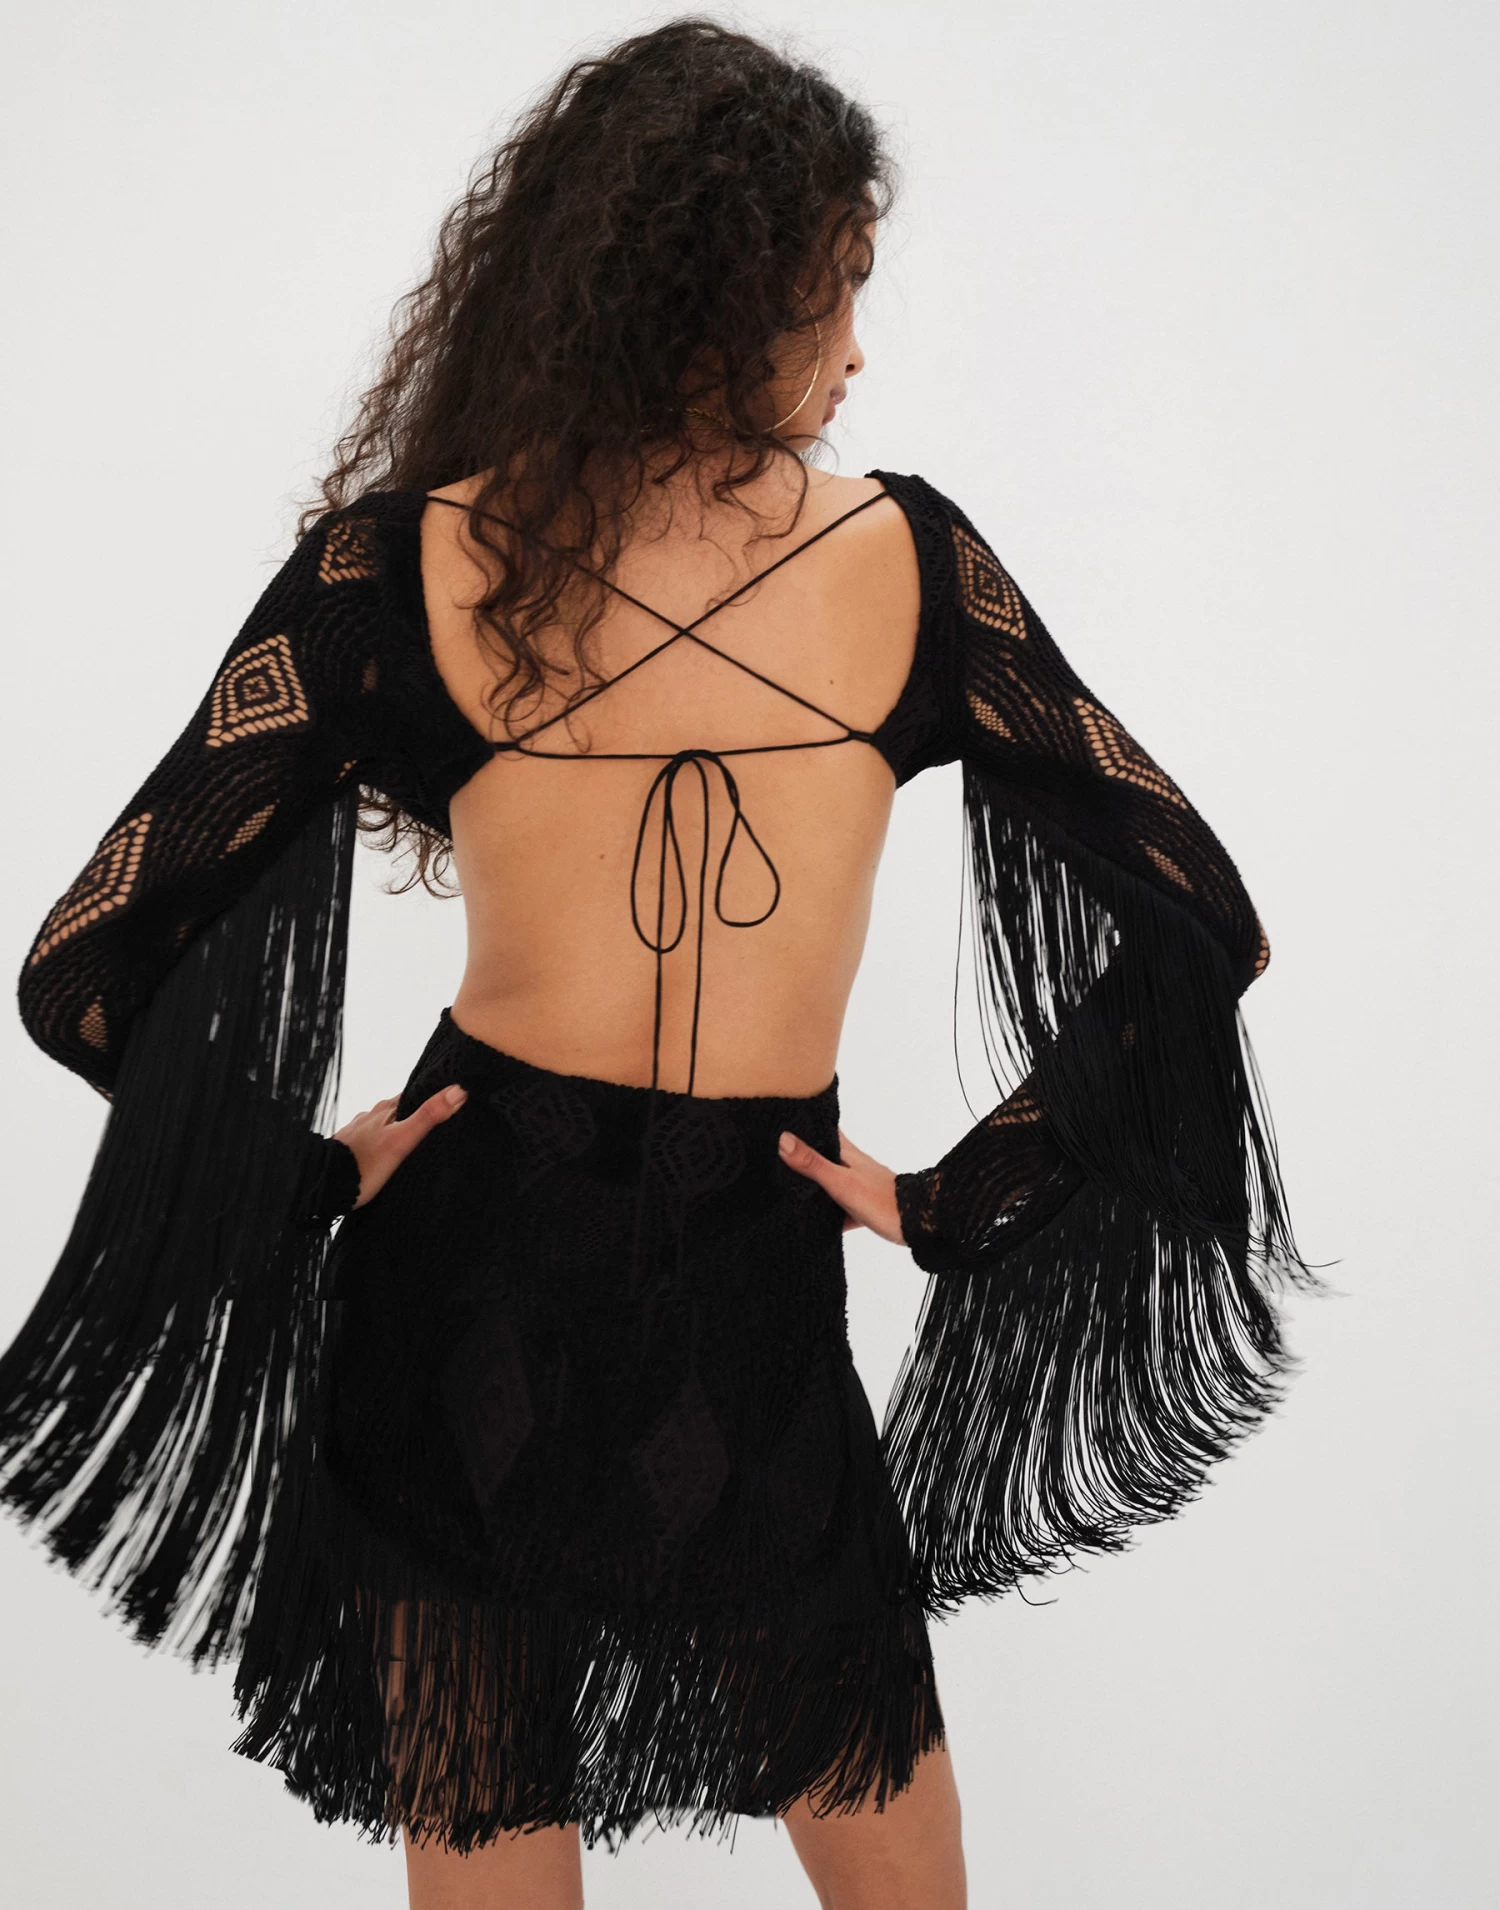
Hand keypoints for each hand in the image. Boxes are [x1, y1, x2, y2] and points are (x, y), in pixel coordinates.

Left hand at [334, 1084, 468, 1209]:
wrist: (324, 1185)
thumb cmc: (364, 1165)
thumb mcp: (402, 1141)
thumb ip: (428, 1116)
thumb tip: (458, 1090)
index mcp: (385, 1109)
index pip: (414, 1095)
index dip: (431, 1097)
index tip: (449, 1101)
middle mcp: (370, 1115)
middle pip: (400, 1111)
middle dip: (416, 1116)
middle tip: (436, 1126)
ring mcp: (357, 1131)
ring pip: (385, 1126)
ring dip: (398, 1131)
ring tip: (413, 1144)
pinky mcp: (349, 1148)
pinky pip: (371, 1141)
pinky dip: (382, 1144)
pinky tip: (387, 1156)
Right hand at [777, 1125, 906, 1246]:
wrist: (918, 1224)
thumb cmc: (881, 1200)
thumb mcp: (841, 1182)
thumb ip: (813, 1163)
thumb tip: (783, 1139)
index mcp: (845, 1152)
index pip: (821, 1128)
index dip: (804, 1121)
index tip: (780, 1116)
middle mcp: (850, 1165)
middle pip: (822, 1154)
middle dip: (801, 1153)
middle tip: (772, 1152)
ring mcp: (856, 1185)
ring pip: (827, 1181)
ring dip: (810, 1183)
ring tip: (781, 1185)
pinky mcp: (860, 1207)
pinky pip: (835, 1206)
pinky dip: (822, 1210)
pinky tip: (806, 1220)